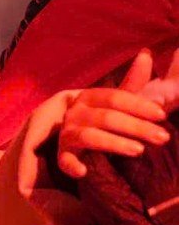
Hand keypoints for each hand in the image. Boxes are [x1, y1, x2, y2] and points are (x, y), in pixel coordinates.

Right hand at [56, 50, 176, 178]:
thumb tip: (146, 53)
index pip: (115, 97)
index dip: (139, 106)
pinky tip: (84, 172)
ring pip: (89, 136)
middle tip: (163, 138)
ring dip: (114, 143)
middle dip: (137, 127)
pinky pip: (63, 160)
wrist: (64, 132)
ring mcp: (67, 133)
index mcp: (89, 96)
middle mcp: (75, 112)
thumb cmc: (99, 115)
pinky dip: (71, 165)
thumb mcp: (115, 99)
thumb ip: (132, 82)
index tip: (162, 115)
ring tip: (139, 151)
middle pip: (107, 117)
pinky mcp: (62, 153)